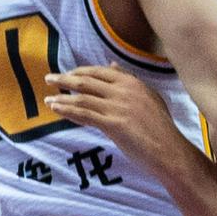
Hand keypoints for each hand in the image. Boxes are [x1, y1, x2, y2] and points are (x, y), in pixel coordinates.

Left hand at [45, 64, 189, 177]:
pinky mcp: (113, 123)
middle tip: (49, 79)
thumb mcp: (148, 97)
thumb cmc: (160, 127)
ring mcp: (118, 106)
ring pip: (82, 98)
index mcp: (132, 82)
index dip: (81, 71)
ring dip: (62, 97)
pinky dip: (67, 110)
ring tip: (48, 99)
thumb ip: (129, 81)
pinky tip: (56, 109)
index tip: (68, 74)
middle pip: (87, 81)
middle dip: (65, 79)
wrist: (169, 150)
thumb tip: (111, 64)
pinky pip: (84, 114)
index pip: (100, 72)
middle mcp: (124, 90)